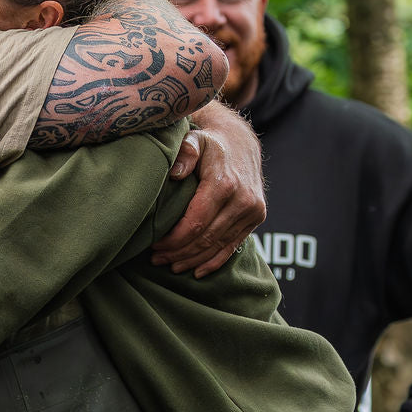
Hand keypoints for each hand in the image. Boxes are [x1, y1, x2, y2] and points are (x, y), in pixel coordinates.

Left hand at [151, 103, 266, 276]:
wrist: (241, 142)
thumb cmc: (210, 144)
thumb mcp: (194, 140)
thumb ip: (185, 152)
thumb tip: (175, 173)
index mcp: (224, 184)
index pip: (196, 223)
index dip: (174, 240)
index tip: (155, 245)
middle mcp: (243, 200)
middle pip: (206, 238)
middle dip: (179, 252)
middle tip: (157, 259)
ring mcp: (252, 211)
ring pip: (218, 246)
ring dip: (193, 260)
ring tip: (171, 266)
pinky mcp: (256, 218)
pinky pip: (233, 246)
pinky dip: (214, 261)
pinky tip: (197, 271)